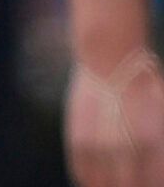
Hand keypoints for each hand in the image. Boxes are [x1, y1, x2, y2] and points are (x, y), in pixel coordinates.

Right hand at [68, 50, 163, 186]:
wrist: (110, 59)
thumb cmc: (145, 87)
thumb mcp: (163, 116)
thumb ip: (160, 148)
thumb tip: (156, 174)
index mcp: (151, 145)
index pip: (152, 184)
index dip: (151, 185)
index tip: (148, 182)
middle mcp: (124, 149)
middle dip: (131, 185)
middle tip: (130, 180)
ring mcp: (98, 145)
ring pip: (101, 185)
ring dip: (107, 186)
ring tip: (113, 182)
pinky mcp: (78, 139)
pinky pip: (82, 173)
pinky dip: (89, 180)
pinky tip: (97, 180)